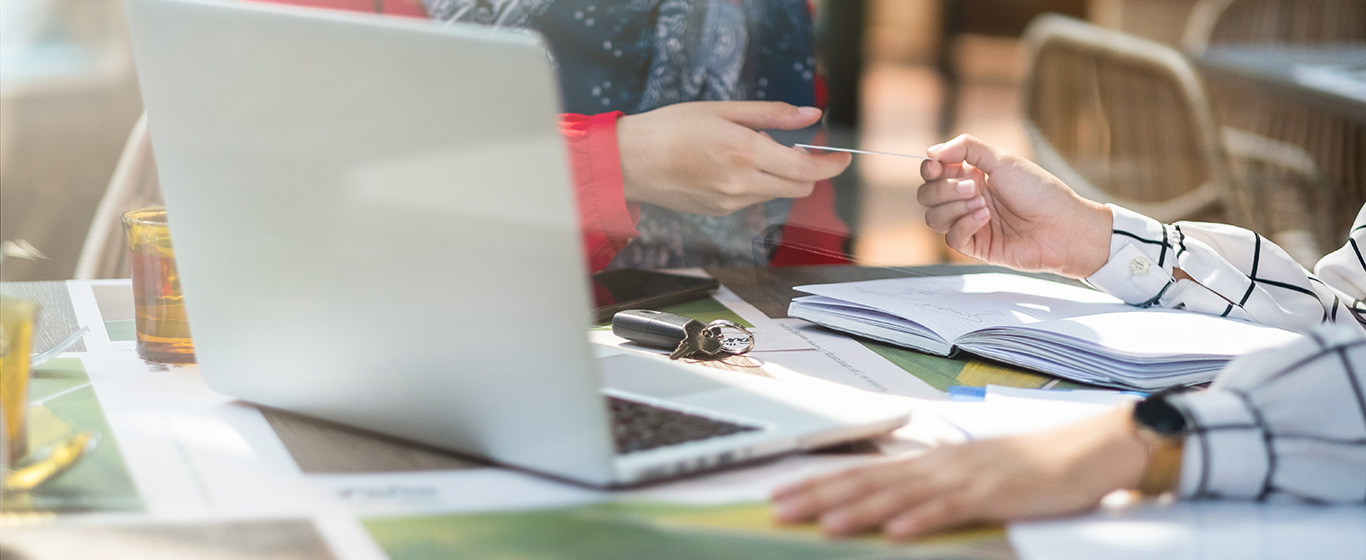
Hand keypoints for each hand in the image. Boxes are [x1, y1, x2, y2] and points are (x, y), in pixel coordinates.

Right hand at [617, 101, 851, 215]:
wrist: (630, 162)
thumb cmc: (671, 128)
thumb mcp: (723, 110)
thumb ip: (772, 114)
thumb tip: (810, 115)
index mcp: (744, 152)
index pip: (806, 169)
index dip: (832, 165)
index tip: (844, 157)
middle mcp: (741, 182)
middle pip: (799, 188)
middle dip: (809, 171)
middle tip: (798, 148)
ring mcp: (731, 202)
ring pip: (777, 194)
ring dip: (780, 176)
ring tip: (750, 152)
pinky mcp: (721, 212)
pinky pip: (753, 199)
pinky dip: (756, 184)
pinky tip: (729, 167)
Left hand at [771, 405, 1148, 539]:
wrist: (1089, 447)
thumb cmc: (1031, 467)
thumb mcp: (973, 475)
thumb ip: (933, 489)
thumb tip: (890, 504)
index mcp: (932, 460)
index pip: (864, 470)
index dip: (819, 482)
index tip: (780, 493)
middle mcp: (940, 463)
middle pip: (869, 480)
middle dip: (819, 495)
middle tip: (777, 507)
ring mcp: (966, 476)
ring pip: (900, 494)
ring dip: (858, 509)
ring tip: (821, 522)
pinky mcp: (995, 493)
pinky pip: (951, 509)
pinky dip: (920, 520)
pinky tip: (895, 532)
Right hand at [918, 134, 1112, 277]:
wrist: (1063, 227)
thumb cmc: (1040, 192)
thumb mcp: (1003, 159)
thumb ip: (966, 148)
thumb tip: (932, 150)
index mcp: (972, 175)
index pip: (934, 172)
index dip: (930, 169)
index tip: (937, 165)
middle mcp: (967, 198)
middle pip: (927, 195)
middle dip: (944, 189)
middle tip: (972, 187)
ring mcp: (969, 223)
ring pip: (933, 218)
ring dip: (955, 207)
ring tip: (983, 205)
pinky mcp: (976, 246)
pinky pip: (951, 237)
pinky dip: (965, 224)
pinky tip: (986, 218)